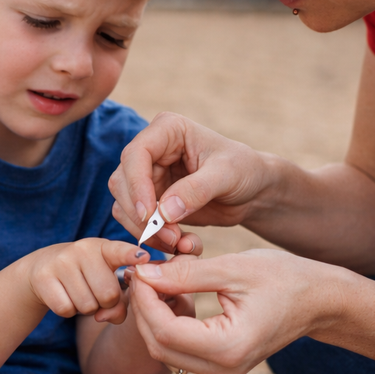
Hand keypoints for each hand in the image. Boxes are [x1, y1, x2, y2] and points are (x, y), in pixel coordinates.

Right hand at [27, 239, 151, 324]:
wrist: (43, 268)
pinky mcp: (44, 277)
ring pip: (87, 306)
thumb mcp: (105, 280)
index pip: (120, 251)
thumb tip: (108, 316)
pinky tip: (64, 295)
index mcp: (104, 248)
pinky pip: (66, 309)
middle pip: (108, 295)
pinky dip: (68, 310)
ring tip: (79, 292)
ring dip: (86, 308)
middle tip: (95, 293)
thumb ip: (120, 301)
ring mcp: (62, 262)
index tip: (144, 257)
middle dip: (106, 304)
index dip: (132, 255)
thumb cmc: (86, 276)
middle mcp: (82, 250)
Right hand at [108, 112, 275, 253]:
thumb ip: (196, 190)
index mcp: (167, 130)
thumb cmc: (244, 171)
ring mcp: (147, 176)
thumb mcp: (227, 175)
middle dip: (141, 215)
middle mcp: (150, 150)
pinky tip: (177, 243)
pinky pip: (135, 221)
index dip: (136, 186)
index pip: (135, 154)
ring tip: (177, 243)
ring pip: (123, 204)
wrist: (252, 191)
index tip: (149, 216)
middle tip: (169, 238)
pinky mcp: (150, 199)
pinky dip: (151, 236)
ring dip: (145, 230)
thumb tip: (163, 213)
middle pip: (121, 182)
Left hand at [126, 249, 349, 373]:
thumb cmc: (284, 278)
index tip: (140, 269)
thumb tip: (143, 275)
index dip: (144, 299)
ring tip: (162, 280)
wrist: (319, 301)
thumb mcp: (233, 268)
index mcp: (229, 347)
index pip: (165, 330)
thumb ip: (185, 274)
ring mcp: (222, 373)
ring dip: (153, 317)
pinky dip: (168, 324)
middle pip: (158, 345)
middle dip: (143, 309)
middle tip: (144, 273)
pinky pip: (179, 350)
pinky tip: (177, 296)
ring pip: (164, 351)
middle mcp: (223, 370)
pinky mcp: (220, 367)